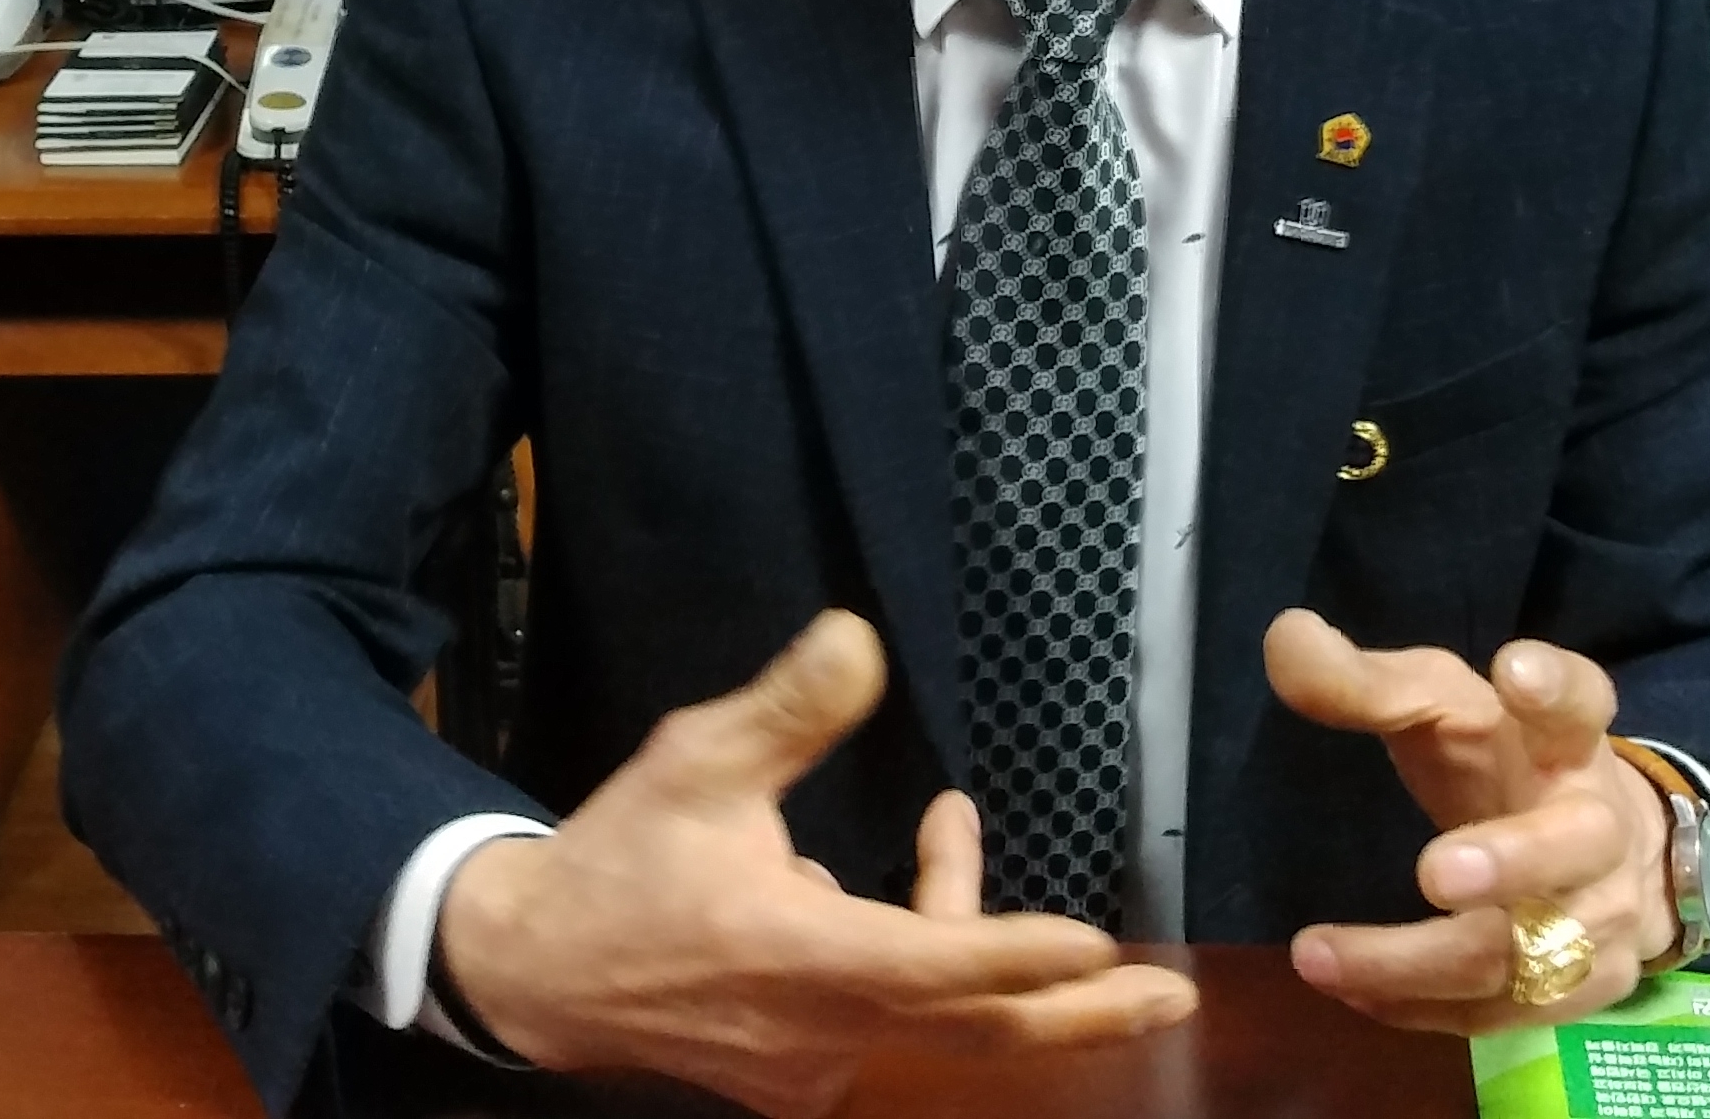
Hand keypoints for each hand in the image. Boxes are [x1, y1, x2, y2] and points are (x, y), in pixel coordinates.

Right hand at [437, 610, 1194, 1114]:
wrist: (538, 972)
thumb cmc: (622, 858)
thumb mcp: (698, 761)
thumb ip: (788, 707)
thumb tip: (862, 640)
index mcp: (795, 958)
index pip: (930, 969)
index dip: (1015, 957)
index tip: (1097, 947)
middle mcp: (819, 1032)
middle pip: (975, 1034)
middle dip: (1080, 1014)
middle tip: (1171, 994)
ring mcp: (811, 1064)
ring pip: (935, 1017)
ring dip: (980, 941)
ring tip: (952, 823)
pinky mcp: (799, 1069)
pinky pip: (895, 1021)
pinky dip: (929, 958)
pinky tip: (907, 878)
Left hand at [1263, 609, 1674, 1034]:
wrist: (1610, 852)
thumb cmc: (1502, 761)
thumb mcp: (1441, 704)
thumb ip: (1368, 682)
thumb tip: (1286, 638)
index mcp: (1565, 738)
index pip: (1577, 701)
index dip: (1553, 686)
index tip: (1517, 671)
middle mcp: (1599, 826)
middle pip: (1573, 845)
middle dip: (1509, 861)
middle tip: (1436, 872)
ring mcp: (1602, 918)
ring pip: (1529, 956)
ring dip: (1422, 962)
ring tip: (1318, 953)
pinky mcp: (1585, 991)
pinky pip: (1499, 1012)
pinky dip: (1420, 1006)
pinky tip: (1348, 989)